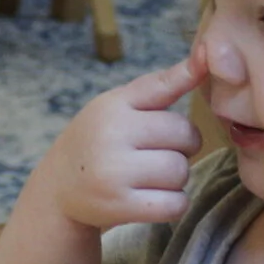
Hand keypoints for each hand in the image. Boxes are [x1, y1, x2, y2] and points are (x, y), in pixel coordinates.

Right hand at [44, 49, 206, 229]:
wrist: (58, 188)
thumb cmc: (100, 138)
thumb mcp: (120, 104)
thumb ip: (161, 83)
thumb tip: (204, 55)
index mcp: (113, 107)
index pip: (169, 95)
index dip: (184, 103)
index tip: (190, 85)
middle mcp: (111, 136)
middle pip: (185, 138)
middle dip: (181, 148)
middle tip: (156, 153)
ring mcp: (114, 174)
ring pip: (181, 172)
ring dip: (175, 178)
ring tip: (149, 176)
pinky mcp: (120, 207)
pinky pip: (176, 205)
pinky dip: (173, 204)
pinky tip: (152, 197)